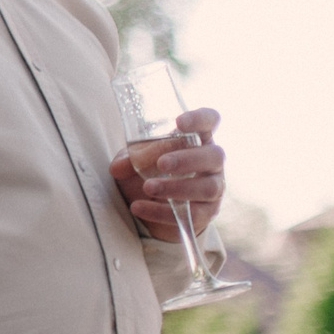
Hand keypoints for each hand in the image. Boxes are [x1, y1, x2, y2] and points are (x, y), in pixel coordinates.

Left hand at [108, 108, 225, 240]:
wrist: (150, 207)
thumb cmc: (147, 172)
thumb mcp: (134, 160)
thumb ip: (128, 159)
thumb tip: (119, 167)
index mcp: (197, 139)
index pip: (210, 121)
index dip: (200, 118)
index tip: (180, 122)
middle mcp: (211, 162)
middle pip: (214, 156)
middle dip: (187, 159)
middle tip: (161, 164)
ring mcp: (213, 188)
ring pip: (207, 187)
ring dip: (177, 187)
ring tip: (148, 187)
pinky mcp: (206, 213)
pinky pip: (193, 215)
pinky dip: (162, 211)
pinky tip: (138, 207)